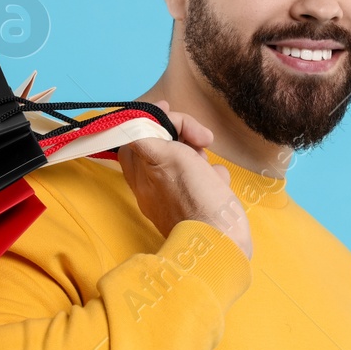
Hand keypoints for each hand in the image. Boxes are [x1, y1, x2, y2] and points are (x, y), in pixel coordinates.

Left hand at [118, 100, 252, 257]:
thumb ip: (144, 138)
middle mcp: (155, 187)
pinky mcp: (199, 207)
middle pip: (165, 146)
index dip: (151, 120)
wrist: (222, 241)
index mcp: (142, 175)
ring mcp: (178, 198)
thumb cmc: (194, 199)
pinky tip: (218, 185)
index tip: (169, 108)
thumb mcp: (165, 158)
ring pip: (189, 162)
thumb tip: (128, 124)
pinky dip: (214, 178)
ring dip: (202, 158)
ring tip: (209, 168)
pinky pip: (206, 181)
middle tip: (199, 140)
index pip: (136, 137)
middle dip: (184, 137)